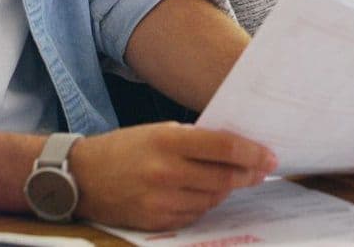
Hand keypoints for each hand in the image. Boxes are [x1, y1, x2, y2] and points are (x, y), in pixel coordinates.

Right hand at [70, 123, 275, 230]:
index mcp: (167, 142)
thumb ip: (191, 140)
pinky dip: (204, 203)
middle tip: (262, 169)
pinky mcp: (159, 223)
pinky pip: (196, 214)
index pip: (222, 148)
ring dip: (225, 188)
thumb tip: (231, 149)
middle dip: (248, 173)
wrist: (84, 177)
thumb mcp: (155, 131)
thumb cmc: (124, 148)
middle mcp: (167, 172)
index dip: (251, 153)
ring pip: (213, 198)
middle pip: (224, 177)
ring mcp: (163, 201)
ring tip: (229, 177)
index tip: (270, 155)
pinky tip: (200, 191)